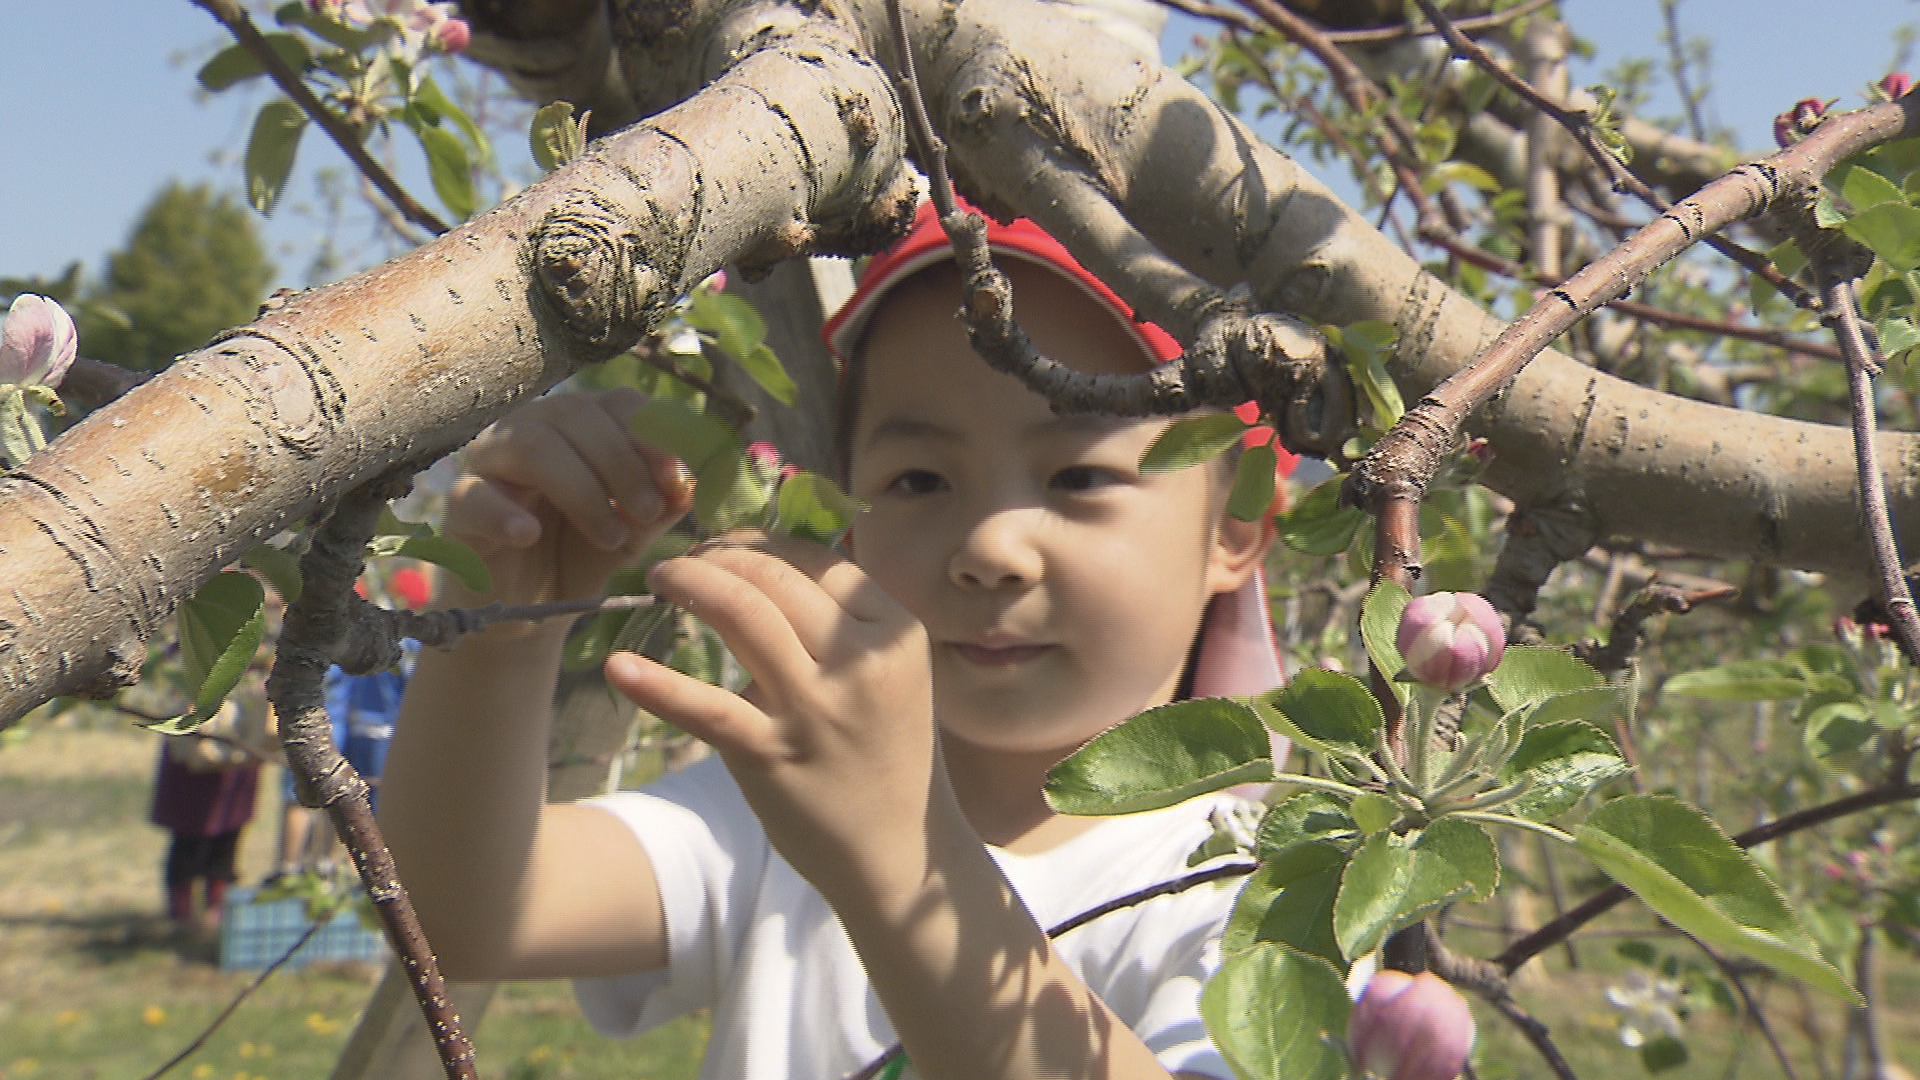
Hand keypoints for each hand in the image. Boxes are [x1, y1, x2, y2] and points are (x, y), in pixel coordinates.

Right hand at [445, 389, 690, 621]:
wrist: (529, 608)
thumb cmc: (580, 554)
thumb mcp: (632, 532)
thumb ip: (659, 506)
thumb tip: (688, 484)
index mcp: (579, 426)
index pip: (617, 403)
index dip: (650, 435)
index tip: (674, 480)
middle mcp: (532, 429)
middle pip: (575, 414)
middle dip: (621, 463)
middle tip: (647, 512)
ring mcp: (490, 462)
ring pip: (532, 446)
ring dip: (582, 490)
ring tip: (610, 536)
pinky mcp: (459, 505)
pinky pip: (475, 495)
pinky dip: (506, 513)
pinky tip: (531, 535)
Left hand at [603, 536, 942, 902]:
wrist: (894, 850)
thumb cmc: (884, 752)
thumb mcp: (888, 674)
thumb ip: (840, 626)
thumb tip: (760, 566)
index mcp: (894, 632)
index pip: (818, 560)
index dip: (761, 543)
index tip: (724, 547)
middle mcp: (860, 661)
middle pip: (775, 577)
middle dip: (717, 557)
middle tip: (681, 562)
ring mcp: (815, 709)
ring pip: (743, 613)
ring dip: (691, 584)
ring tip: (657, 580)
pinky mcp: (772, 756)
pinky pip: (706, 708)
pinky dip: (657, 685)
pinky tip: (618, 668)